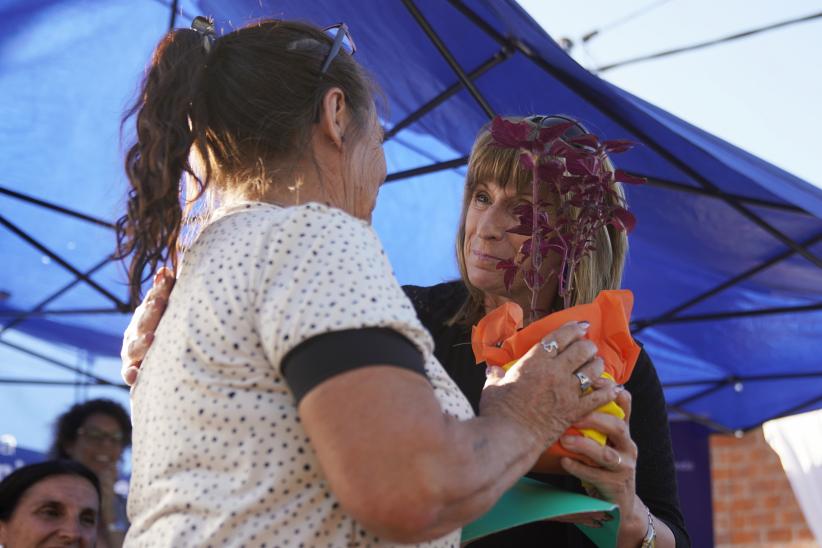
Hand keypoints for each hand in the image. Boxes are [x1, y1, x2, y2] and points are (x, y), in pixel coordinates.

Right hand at [121, 267, 173, 384]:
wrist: (149, 364)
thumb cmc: (161, 330)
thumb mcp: (162, 311)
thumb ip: (164, 291)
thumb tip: (165, 269)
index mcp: (144, 316)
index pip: (152, 300)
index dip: (159, 289)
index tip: (167, 277)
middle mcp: (134, 332)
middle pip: (143, 320)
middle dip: (151, 311)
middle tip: (159, 302)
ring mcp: (131, 351)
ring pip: (134, 346)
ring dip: (142, 341)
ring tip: (150, 337)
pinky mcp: (129, 371)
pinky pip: (128, 374)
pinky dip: (131, 374)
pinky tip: (135, 374)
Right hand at [480, 322, 620, 451]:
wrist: (508, 438)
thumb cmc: (496, 412)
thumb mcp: (492, 388)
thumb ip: (496, 376)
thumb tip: (493, 370)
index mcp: (534, 361)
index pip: (559, 337)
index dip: (572, 328)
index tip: (580, 326)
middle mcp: (554, 372)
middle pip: (580, 349)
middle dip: (587, 345)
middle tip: (588, 346)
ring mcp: (567, 391)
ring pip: (592, 370)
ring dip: (597, 365)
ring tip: (596, 364)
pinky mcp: (575, 411)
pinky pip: (598, 398)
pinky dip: (608, 392)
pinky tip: (614, 389)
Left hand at [558, 389, 646, 545]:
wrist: (620, 504)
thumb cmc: (603, 466)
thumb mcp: (602, 441)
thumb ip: (592, 421)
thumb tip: (568, 392)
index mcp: (624, 430)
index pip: (625, 403)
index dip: (610, 389)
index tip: (592, 379)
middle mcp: (628, 446)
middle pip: (618, 427)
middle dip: (595, 419)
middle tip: (573, 416)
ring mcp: (625, 467)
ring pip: (607, 455)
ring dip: (585, 446)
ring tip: (565, 441)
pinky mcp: (616, 486)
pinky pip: (597, 476)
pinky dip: (579, 468)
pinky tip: (564, 462)